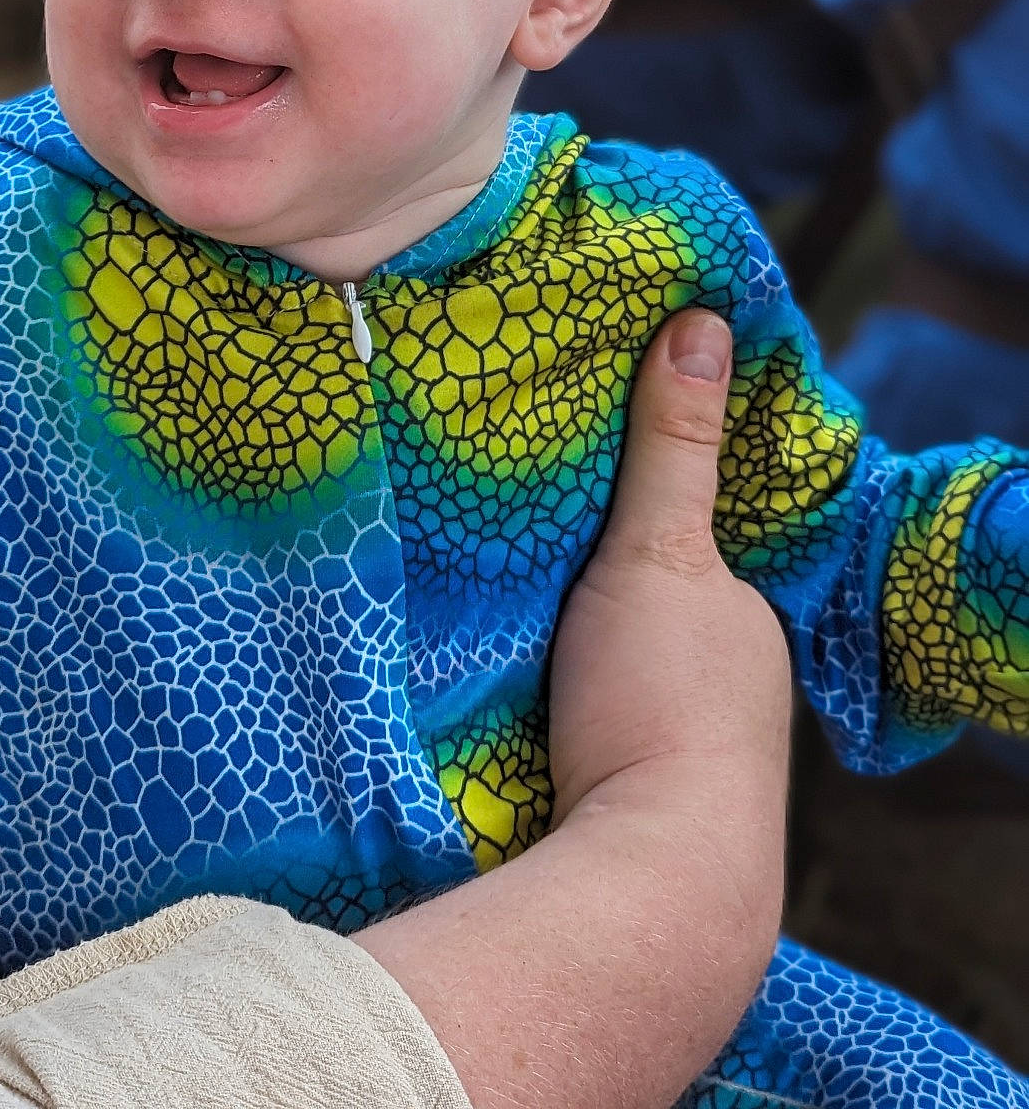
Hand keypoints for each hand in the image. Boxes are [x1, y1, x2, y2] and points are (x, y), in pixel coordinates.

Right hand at [352, 310, 790, 1108]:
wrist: (643, 881)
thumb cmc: (663, 703)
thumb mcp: (661, 552)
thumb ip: (672, 447)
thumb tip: (703, 320)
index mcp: (743, 630)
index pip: (683, 549)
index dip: (631, 514)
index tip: (565, 473)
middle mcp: (719, 692)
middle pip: (634, 611)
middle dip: (578, 581)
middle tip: (493, 527)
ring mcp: (663, 755)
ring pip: (592, 671)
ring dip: (542, 644)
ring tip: (458, 593)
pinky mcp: (604, 805)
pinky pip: (560, 727)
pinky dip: (525, 702)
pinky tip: (464, 680)